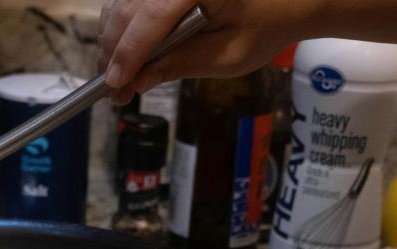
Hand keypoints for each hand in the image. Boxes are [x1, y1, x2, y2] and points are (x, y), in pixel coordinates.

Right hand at [98, 0, 312, 104]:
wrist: (284, 1)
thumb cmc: (264, 25)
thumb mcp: (227, 55)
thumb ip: (180, 65)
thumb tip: (138, 80)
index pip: (149, 18)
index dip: (128, 54)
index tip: (116, 85)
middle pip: (127, 10)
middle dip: (115, 53)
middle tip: (115, 91)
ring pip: (120, 5)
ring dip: (113, 42)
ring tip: (118, 77)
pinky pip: (128, 1)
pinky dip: (121, 28)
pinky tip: (124, 53)